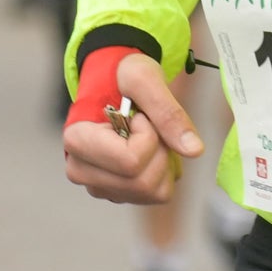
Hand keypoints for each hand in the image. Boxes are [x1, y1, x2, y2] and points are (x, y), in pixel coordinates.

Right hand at [63, 54, 200, 204]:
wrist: (114, 80)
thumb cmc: (121, 74)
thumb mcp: (145, 78)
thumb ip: (168, 112)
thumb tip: (193, 150)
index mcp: (77, 141)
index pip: (130, 161)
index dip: (149, 136)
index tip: (138, 115)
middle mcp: (81, 170)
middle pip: (142, 183)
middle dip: (160, 150)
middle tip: (149, 124)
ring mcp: (98, 185)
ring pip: (151, 192)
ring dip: (163, 161)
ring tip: (148, 135)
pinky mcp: (116, 193)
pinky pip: (155, 195)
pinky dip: (163, 172)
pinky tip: (150, 150)